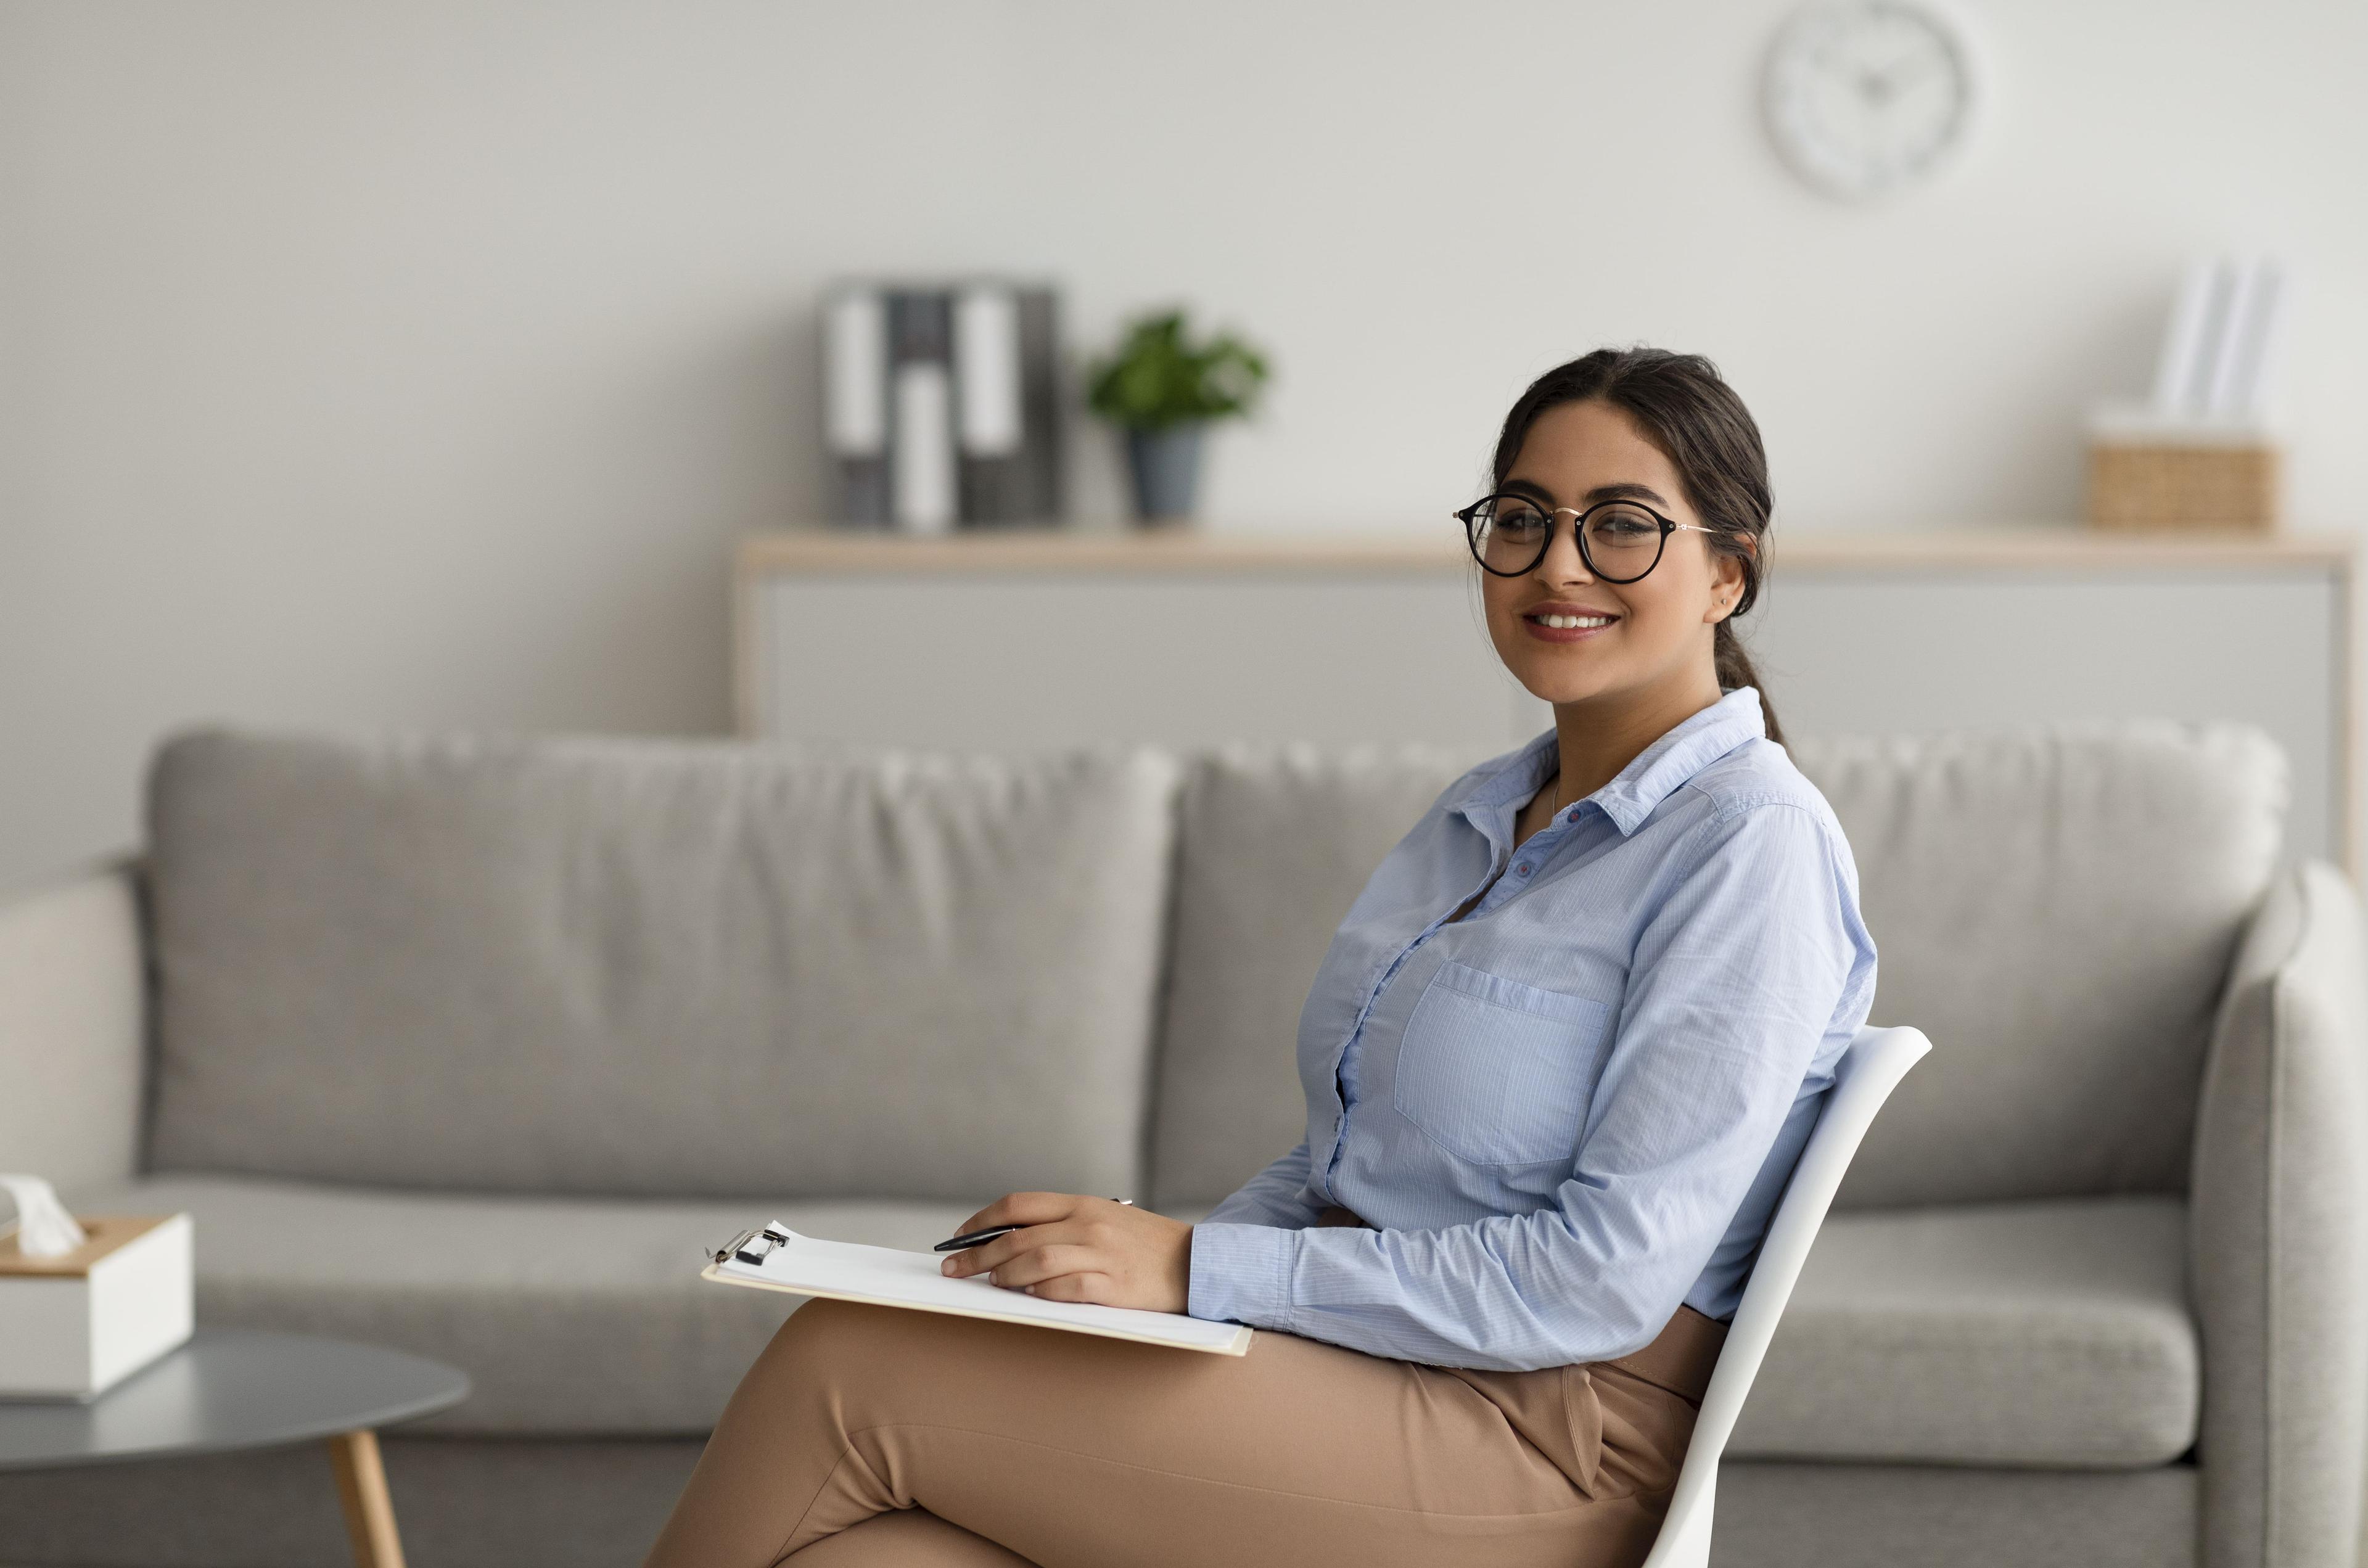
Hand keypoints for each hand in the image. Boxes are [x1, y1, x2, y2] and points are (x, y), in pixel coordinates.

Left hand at [938, 1192, 1192, 1313]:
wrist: (1197, 1263)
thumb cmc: (1144, 1245)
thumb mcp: (1104, 1220)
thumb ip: (1062, 1226)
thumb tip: (1008, 1243)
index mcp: (1082, 1204)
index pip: (1018, 1205)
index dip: (981, 1221)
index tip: (957, 1238)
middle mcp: (1088, 1224)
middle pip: (1018, 1237)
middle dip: (977, 1255)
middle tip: (954, 1270)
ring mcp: (1102, 1255)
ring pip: (1037, 1261)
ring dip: (1005, 1274)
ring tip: (992, 1284)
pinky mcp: (1115, 1287)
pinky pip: (1068, 1288)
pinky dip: (1042, 1293)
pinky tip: (1028, 1297)